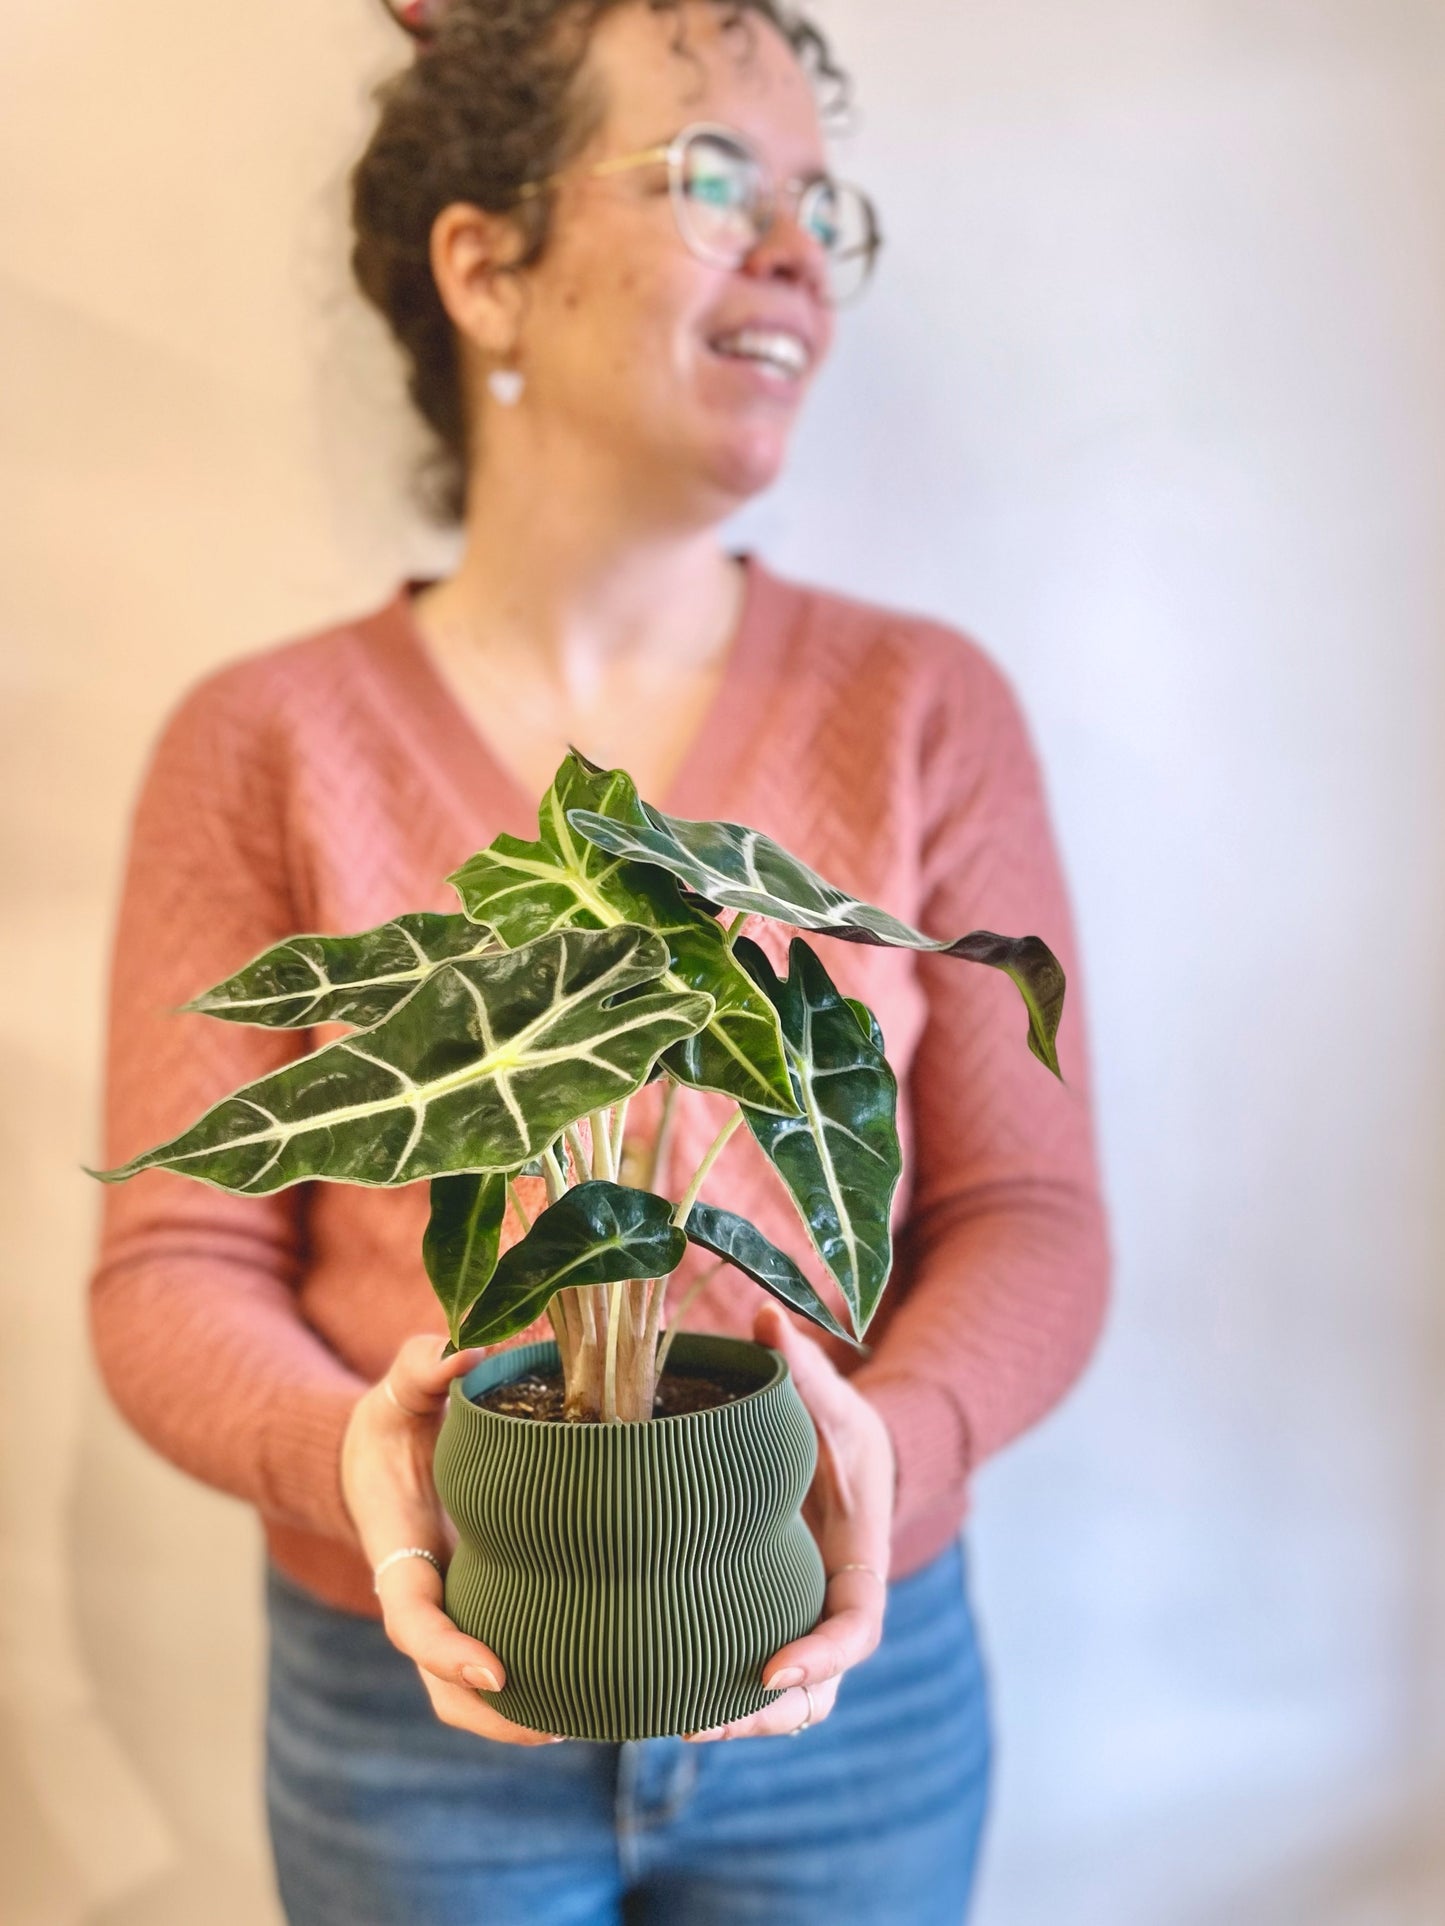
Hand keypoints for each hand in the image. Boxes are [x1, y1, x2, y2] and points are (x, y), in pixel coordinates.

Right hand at [340, 1334, 561, 1745]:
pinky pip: (508, 1651)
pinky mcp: (487, 1600)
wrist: (387, 1447)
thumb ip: (423, 1366)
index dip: (447, 1652)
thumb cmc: (395, 1418)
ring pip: (473, 1688)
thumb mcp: (399, 1387)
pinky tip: (596, 1681)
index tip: (496, 1670)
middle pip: (442, 1683)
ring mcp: (455, 1604)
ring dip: (518, 1715)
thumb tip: (469, 1347)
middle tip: (553, 1725)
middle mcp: (426, 1592)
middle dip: (491, 1716)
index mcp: (398, 1551)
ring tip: (588, 1717)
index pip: (411, 1620)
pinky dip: (541, 1677)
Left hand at [684, 1301, 895, 1741]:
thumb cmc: (842, 1430)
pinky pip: (750, 1680)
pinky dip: (719, 1695)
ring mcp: (800, 1623)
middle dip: (766, 1717)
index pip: (856, 1630)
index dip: (821, 1656)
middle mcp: (832, 1607)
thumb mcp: (833, 1397)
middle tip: (699, 1720)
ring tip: (674, 1719)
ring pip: (786, 1705)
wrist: (841, 1458)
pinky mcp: (766, 1622)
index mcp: (861, 1562)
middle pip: (817, 1693)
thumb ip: (802, 1367)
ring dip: (738, 1721)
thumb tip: (768, 1315)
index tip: (773, 1670)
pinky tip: (660, 1694)